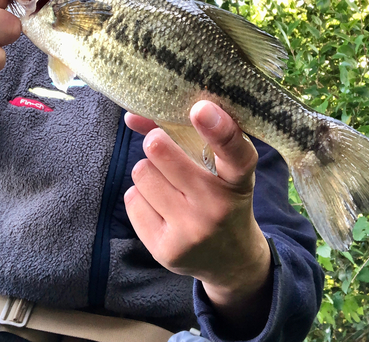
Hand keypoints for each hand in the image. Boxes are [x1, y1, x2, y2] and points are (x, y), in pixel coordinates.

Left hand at [124, 101, 272, 336]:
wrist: (231, 259)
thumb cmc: (220, 197)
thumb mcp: (218, 167)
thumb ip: (182, 135)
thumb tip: (130, 116)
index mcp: (238, 180)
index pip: (235, 153)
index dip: (219, 129)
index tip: (201, 108)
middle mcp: (217, 208)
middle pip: (160, 152)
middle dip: (156, 144)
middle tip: (162, 147)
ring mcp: (190, 232)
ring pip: (141, 173)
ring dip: (149, 172)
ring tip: (167, 184)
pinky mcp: (165, 251)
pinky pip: (132, 199)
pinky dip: (141, 196)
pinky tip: (161, 206)